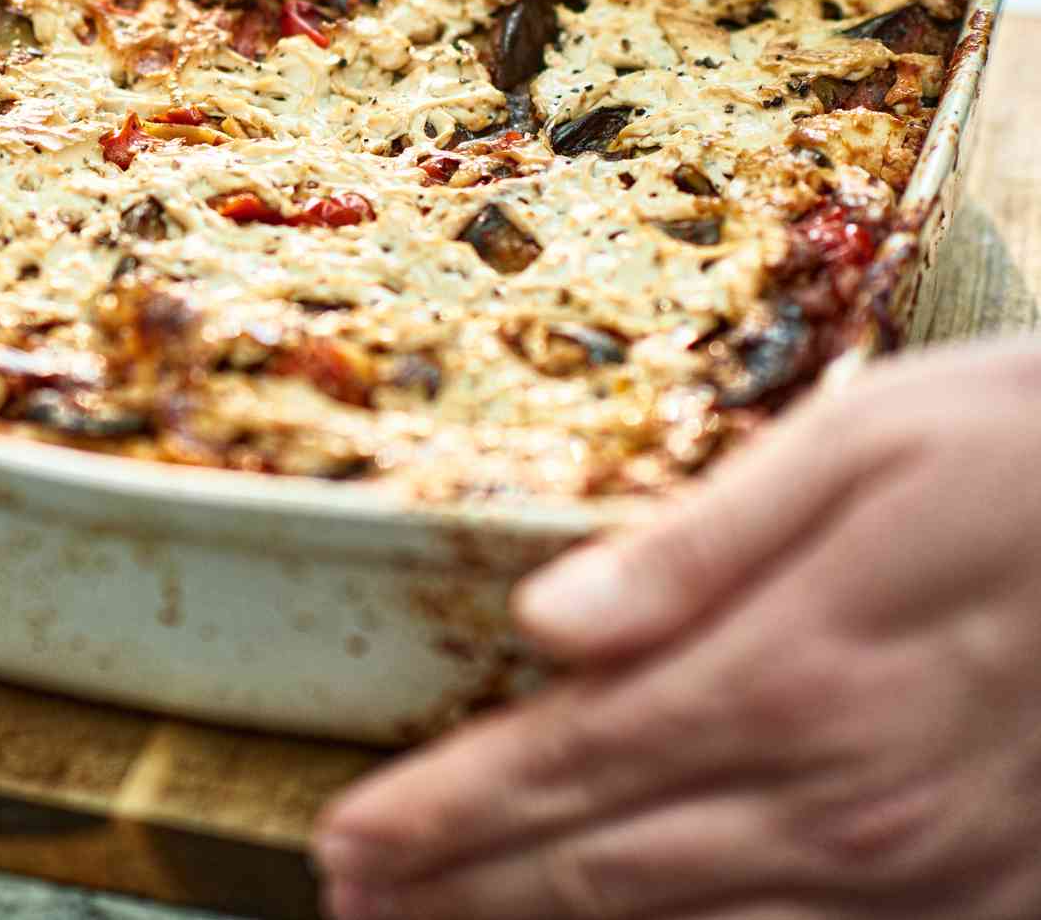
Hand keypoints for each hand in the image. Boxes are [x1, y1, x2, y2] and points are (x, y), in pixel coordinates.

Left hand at [311, 338, 1040, 918]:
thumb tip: (546, 618)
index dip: (442, 813)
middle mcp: (845, 804)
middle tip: (357, 902)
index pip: (564, 766)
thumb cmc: (1040, 455)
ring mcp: (926, 875)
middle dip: (463, 892)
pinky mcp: (994, 900)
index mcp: (791, 679)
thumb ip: (697, 544)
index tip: (348, 839)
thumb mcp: (869, 446)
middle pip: (603, 872)